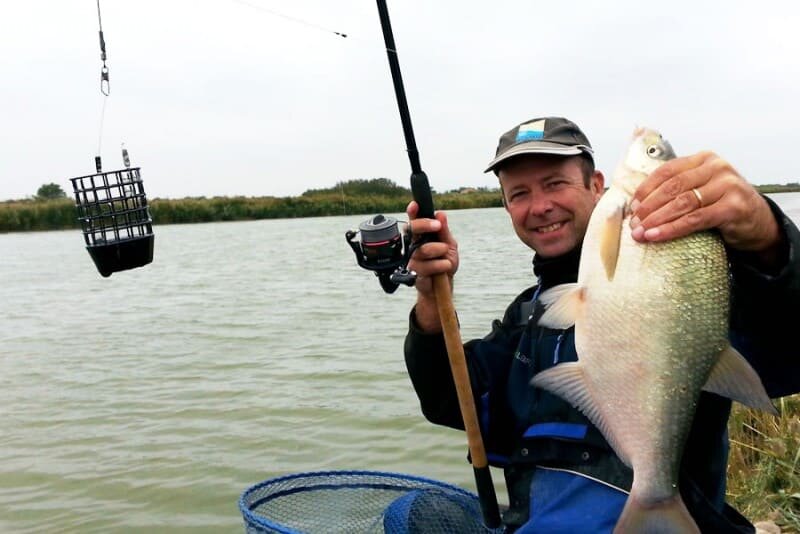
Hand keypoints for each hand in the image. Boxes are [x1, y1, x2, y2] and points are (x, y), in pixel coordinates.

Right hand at [406, 201, 459, 298]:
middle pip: (412, 230)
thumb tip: (440, 214)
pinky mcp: (414, 272)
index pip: (414, 221)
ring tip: (446, 255)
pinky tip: (444, 267)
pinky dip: (441, 265)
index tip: (415, 205)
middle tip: (437, 226)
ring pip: (423, 249)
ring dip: (439, 250)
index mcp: (422, 236)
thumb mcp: (450, 245)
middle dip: (424, 224)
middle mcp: (414, 245)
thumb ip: (444, 231)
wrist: (444, 286)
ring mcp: (412, 259)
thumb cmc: (444, 263)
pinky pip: (427, 266)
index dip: (412, 212)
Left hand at [629, 151, 782, 261]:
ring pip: (682, 203)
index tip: (632, 206)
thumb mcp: (702, 189)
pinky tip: (656, 236)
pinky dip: (672, 229)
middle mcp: (717, 168)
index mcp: (704, 159)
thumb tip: (638, 205)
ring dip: (656, 220)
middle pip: (672, 187)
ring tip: (640, 233)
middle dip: (648, 207)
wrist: (758, 221)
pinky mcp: (733, 207)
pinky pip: (694, 219)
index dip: (646, 189)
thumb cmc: (723, 205)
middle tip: (633, 223)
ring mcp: (727, 186)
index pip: (667, 171)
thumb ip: (678, 189)